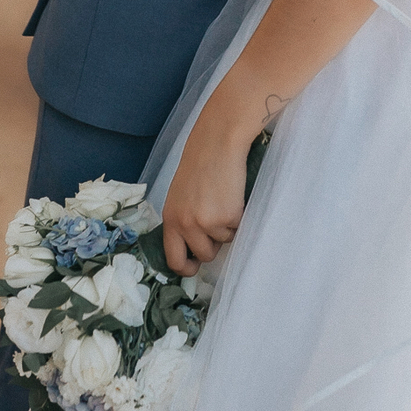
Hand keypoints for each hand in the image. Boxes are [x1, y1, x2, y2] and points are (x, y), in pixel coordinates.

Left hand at [162, 109, 249, 274]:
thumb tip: (193, 246)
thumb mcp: (181, 196)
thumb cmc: (201, 164)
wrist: (218, 142)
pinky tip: (233, 195)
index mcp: (170, 218)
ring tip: (224, 201)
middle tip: (216, 220)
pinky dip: (239, 216)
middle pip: (203, 255)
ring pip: (223, 242)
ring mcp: (207, 222)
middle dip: (213, 244)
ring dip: (227, 228)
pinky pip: (238, 228)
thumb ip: (183, 220)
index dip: (186, 268)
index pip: (173, 259)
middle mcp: (186, 224)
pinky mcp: (228, 216)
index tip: (195, 266)